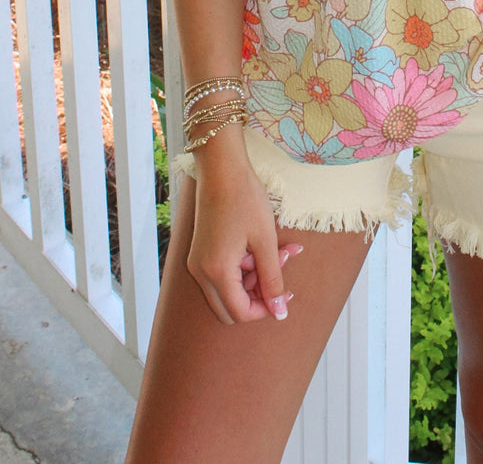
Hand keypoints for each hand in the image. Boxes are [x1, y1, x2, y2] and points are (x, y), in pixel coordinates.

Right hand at [187, 148, 300, 324]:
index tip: (285, 293)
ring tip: (279, 250)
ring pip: (228, 290)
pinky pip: (222, 273)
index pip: (241, 313)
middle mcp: (201, 273)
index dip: (265, 309)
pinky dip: (244, 266)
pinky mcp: (200, 252)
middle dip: (258, 295)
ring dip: (254, 277)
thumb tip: (280, 314)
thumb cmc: (245, 200)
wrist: (222, 169)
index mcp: (216, 272)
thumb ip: (273, 280)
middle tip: (278, 270)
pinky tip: (262, 245)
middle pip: (231, 308)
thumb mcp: (265, 241)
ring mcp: (197, 263)